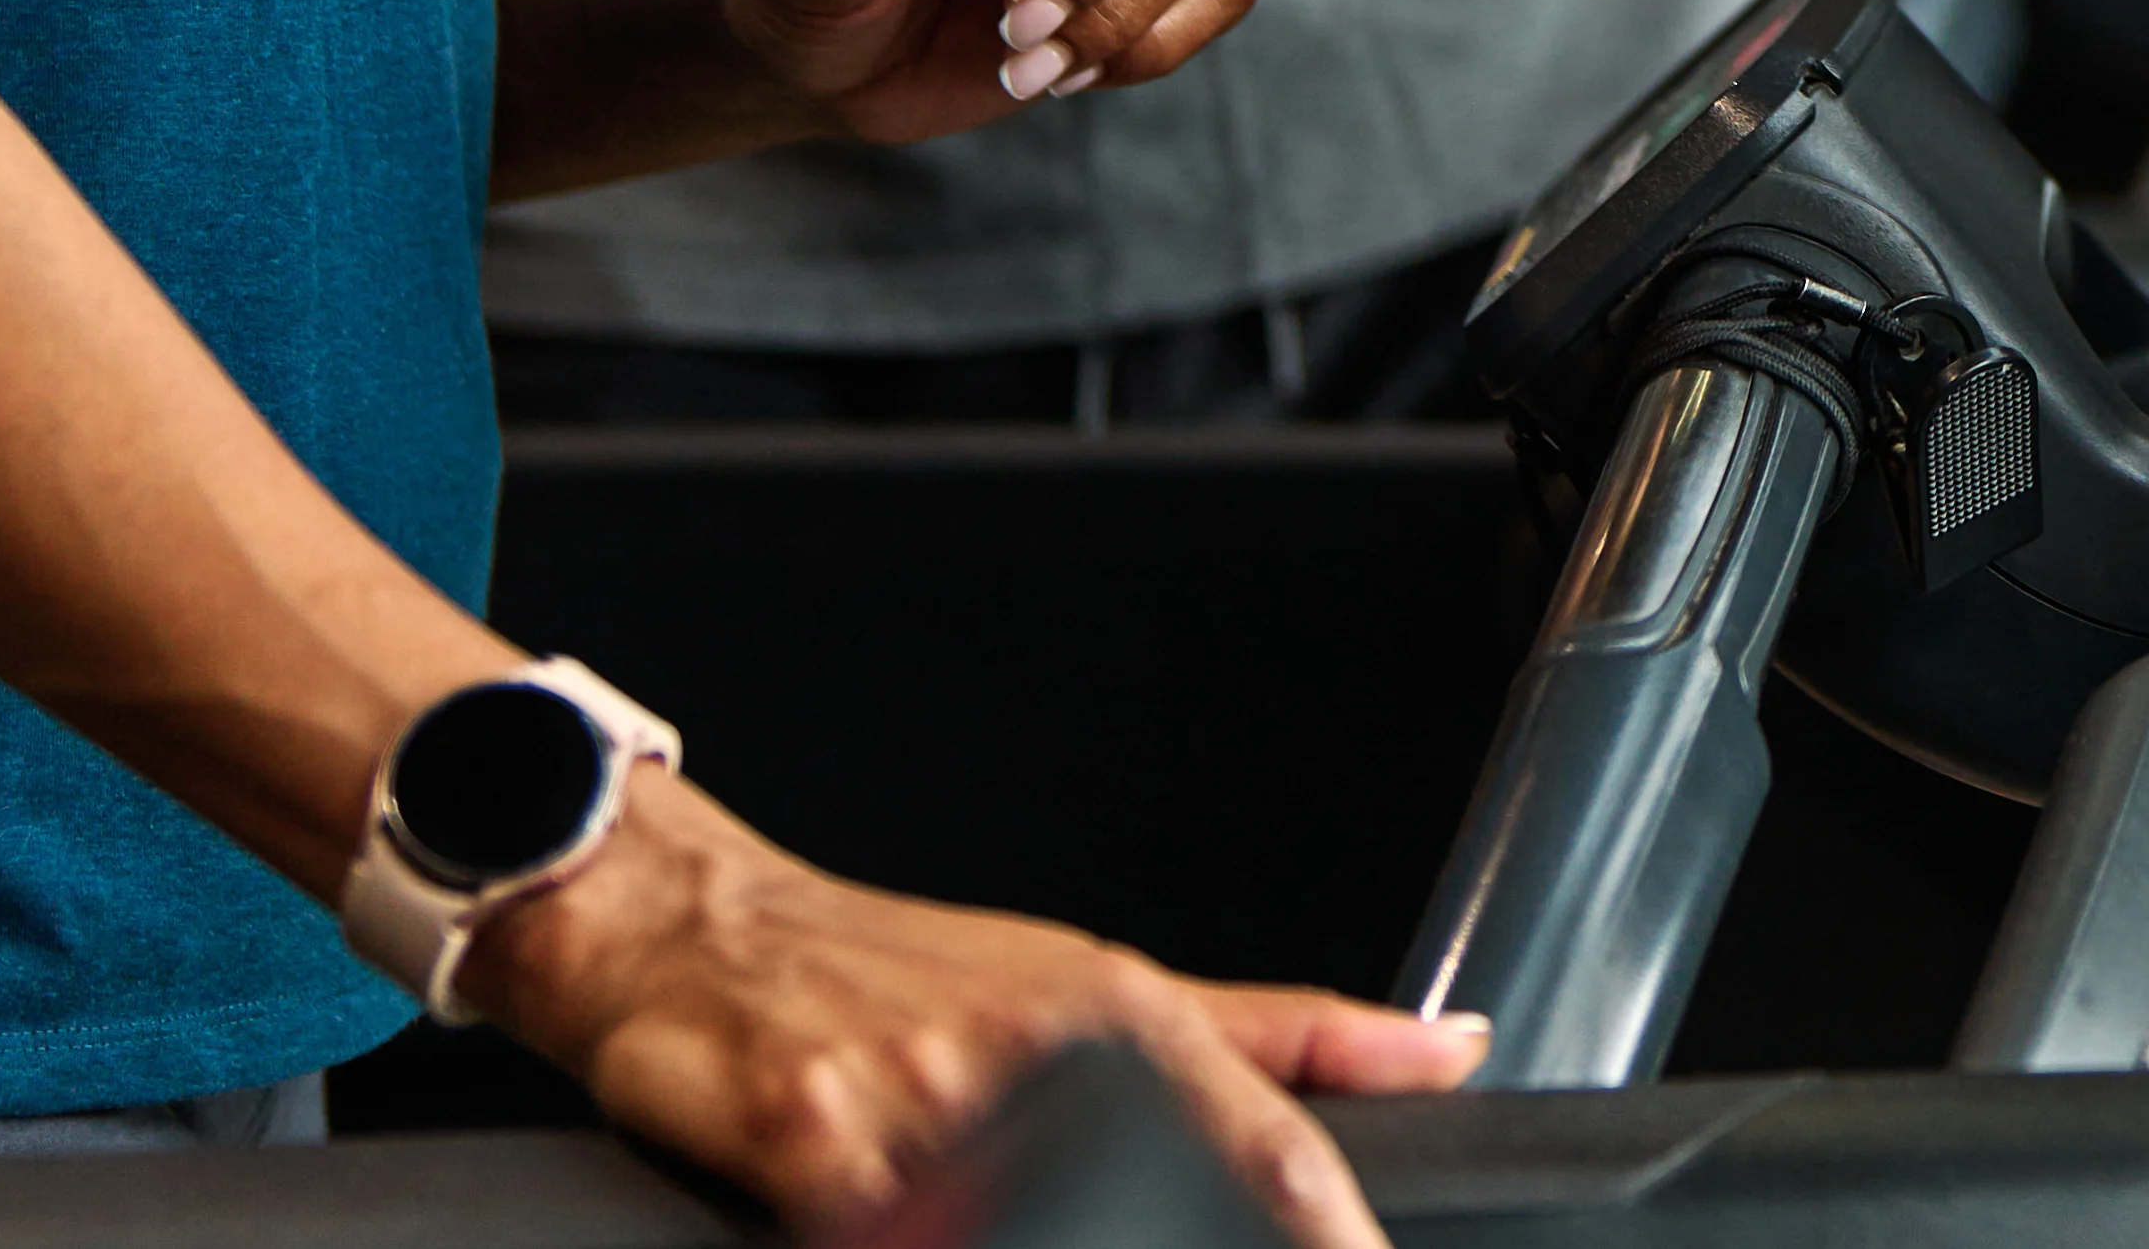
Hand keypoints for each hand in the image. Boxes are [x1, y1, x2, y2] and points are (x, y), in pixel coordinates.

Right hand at [466, 772, 1477, 1248]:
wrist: (699, 930)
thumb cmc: (902, 967)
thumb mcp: (1100, 979)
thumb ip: (1278, 1036)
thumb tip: (1449, 1049)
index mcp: (1113, 1014)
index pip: (1266, 1140)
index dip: (1326, 1226)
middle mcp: (1028, 1051)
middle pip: (1151, 1191)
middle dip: (1197, 1237)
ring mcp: (917, 1100)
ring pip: (1018, 1216)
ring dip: (1036, 1228)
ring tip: (1037, 1228)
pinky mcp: (807, 1141)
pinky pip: (882, 1227)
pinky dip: (928, 1235)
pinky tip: (935, 1226)